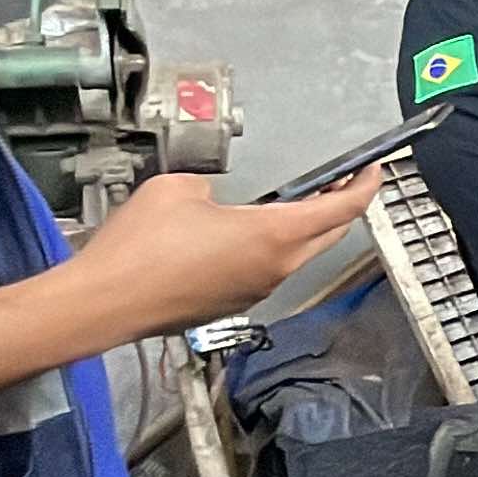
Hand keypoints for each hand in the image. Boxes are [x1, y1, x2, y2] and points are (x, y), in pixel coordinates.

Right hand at [70, 170, 380, 336]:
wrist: (103, 303)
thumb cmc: (139, 247)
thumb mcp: (179, 188)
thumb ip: (212, 184)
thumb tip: (215, 197)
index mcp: (274, 236)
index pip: (342, 209)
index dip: (365, 186)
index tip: (374, 171)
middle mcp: (276, 269)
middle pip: (329, 234)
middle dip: (341, 205)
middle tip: (340, 181)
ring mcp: (256, 292)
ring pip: (299, 256)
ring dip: (305, 229)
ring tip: (293, 203)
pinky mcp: (232, 305)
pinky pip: (267, 272)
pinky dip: (272, 250)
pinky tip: (247, 235)